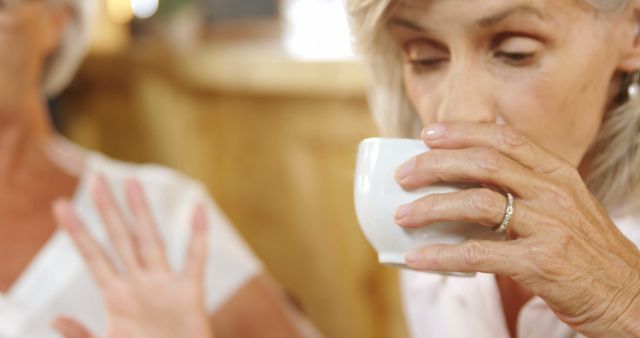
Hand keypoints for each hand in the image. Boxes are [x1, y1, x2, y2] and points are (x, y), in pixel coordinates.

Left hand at [51, 176, 213, 337]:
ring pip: (151, 241)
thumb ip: (80, 336)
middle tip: (96, 177)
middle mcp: (139, 285)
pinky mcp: (190, 294)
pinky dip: (198, 235)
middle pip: (120, 239)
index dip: (77, 231)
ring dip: (143, 212)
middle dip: (108, 209)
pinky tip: (198, 209)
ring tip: (133, 182)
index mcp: (116, 298)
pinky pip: (195, 260)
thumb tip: (54, 319)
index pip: (93, 256)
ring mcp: (164, 286)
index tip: (60, 204)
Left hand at [394, 122, 639, 336]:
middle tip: (403, 174)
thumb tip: (466, 187)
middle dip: (436, 164)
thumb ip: (525, 190)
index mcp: (558, 174)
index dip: (462, 131)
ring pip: (477, 202)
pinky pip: (478, 253)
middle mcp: (554, 192)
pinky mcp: (541, 263)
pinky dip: (441, 255)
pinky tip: (417, 258)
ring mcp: (549, 226)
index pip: (505, 138)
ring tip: (402, 214)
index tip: (428, 133)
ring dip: (431, 206)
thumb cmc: (586, 251)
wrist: (629, 295)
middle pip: (484, 163)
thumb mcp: (564, 207)